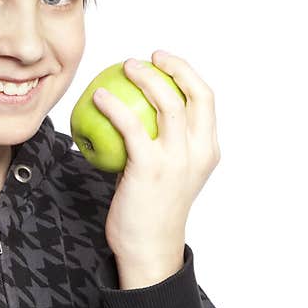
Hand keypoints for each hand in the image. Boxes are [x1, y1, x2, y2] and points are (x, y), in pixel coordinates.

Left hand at [92, 50, 220, 286]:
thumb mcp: (170, 173)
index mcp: (209, 151)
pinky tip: (98, 96)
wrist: (149, 249)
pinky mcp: (150, 168)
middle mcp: (199, 152)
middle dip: (171, 67)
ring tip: (123, 67)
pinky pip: (130, 126)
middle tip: (143, 58)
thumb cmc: (152, 209)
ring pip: (168, 103)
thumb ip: (165, 146)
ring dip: (145, 78)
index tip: (163, 60)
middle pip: (194, 94)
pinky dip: (114, 105)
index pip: (206, 98)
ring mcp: (177, 160)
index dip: (186, 72)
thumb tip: (138, 114)